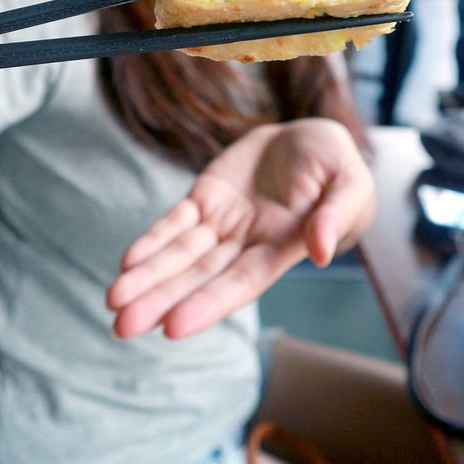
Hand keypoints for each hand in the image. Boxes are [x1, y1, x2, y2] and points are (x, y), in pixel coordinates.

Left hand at [107, 119, 374, 339]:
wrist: (310, 136)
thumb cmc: (339, 164)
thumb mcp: (350, 182)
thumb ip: (337, 214)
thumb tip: (322, 252)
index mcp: (284, 248)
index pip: (241, 282)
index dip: (208, 303)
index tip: (173, 326)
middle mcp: (247, 243)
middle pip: (199, 277)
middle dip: (161, 300)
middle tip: (122, 325)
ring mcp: (224, 222)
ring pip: (180, 254)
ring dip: (147, 276)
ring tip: (113, 299)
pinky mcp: (207, 197)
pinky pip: (175, 222)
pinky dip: (152, 241)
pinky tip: (128, 261)